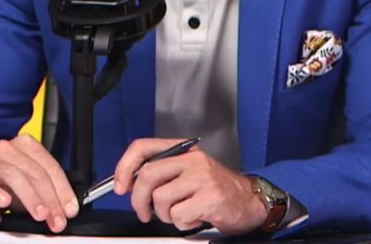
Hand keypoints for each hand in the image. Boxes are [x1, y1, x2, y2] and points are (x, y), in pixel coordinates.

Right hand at [0, 133, 78, 231]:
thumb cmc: (8, 184)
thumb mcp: (32, 184)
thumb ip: (49, 192)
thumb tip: (65, 209)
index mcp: (28, 146)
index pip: (51, 167)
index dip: (63, 190)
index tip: (70, 210)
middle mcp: (11, 149)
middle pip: (36, 173)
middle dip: (50, 199)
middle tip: (56, 219)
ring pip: (16, 177)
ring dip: (31, 198)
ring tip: (41, 215)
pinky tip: (5, 202)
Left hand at [113, 138, 267, 234]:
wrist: (250, 201)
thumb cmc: (217, 189)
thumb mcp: (189, 173)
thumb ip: (163, 174)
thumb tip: (129, 183)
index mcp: (183, 151)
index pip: (143, 147)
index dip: (124, 166)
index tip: (120, 185)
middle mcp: (192, 160)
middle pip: (147, 175)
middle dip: (138, 200)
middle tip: (144, 213)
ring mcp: (202, 177)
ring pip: (161, 199)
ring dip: (166, 215)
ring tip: (182, 213)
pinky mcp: (210, 197)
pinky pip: (178, 215)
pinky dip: (182, 223)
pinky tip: (195, 218)